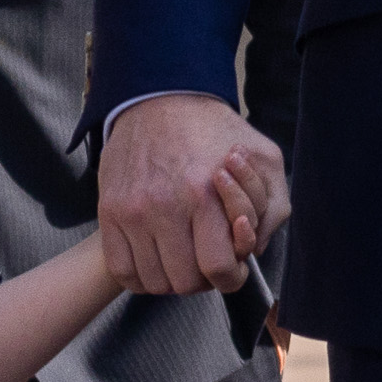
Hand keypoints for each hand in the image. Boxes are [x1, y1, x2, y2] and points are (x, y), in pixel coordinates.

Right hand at [102, 95, 282, 297]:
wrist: (161, 99)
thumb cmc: (217, 132)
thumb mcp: (265, 158)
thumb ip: (272, 208)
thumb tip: (255, 250)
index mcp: (206, 196)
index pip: (218, 269)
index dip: (230, 278)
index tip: (231, 269)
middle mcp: (165, 207)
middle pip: (184, 281)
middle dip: (202, 279)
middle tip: (205, 261)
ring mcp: (132, 211)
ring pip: (153, 281)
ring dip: (171, 279)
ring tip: (182, 257)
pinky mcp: (108, 211)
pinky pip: (121, 269)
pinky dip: (139, 276)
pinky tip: (155, 260)